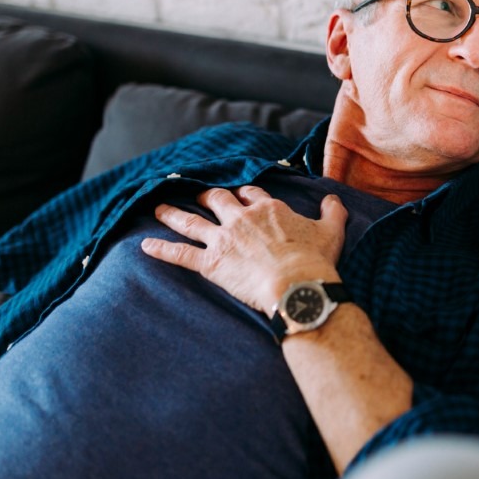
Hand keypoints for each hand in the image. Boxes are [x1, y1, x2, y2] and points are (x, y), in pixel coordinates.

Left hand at [142, 186, 347, 314]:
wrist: (298, 284)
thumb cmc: (316, 260)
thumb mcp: (332, 230)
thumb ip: (333, 211)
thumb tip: (334, 198)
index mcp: (269, 209)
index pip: (251, 194)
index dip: (244, 194)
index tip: (240, 196)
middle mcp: (241, 219)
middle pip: (217, 200)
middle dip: (206, 197)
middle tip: (198, 197)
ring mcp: (223, 240)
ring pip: (191, 221)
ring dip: (173, 214)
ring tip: (159, 209)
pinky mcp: (211, 263)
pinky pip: (180, 254)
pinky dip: (161, 249)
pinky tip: (144, 246)